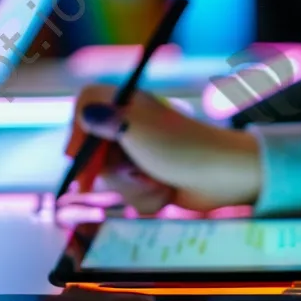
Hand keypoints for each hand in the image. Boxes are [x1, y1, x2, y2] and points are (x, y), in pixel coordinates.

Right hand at [62, 84, 263, 211]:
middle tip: (88, 188)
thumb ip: (108, 121)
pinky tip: (165, 193)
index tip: (76, 152)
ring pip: (113, 175)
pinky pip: (132, 191)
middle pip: (94, 146)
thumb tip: (87, 111)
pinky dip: (146, 197)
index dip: (77, 126)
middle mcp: (133, 126)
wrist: (224, 176)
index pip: (88, 103)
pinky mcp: (152, 177)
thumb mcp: (139, 131)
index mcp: (130, 105)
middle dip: (102, 170)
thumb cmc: (182, 148)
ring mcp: (143, 153)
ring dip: (131, 187)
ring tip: (155, 185)